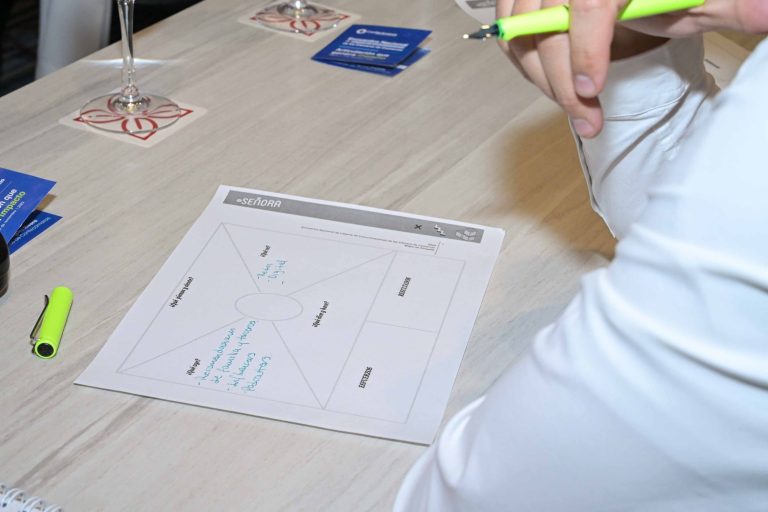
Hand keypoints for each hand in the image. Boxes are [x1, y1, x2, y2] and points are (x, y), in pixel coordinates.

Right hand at [496, 0, 767, 137]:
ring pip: (520, 30)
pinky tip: (552, 84)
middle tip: (586, 119)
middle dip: (559, 80)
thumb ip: (735, 4)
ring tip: (573, 107)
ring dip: (540, 77)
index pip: (589, 3)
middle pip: (545, 22)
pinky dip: (524, 62)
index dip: (585, 50)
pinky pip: (510, 30)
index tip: (588, 91)